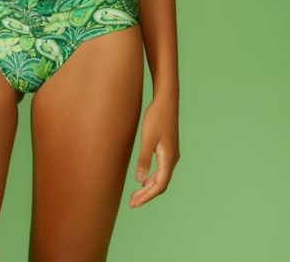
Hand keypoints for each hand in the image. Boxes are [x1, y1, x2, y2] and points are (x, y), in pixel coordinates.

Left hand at [129, 93, 179, 207]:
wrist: (166, 99)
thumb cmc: (156, 117)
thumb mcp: (147, 139)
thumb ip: (143, 160)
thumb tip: (139, 181)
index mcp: (168, 158)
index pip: (159, 185)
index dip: (146, 197)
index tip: (133, 204)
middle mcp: (172, 159)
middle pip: (160, 184)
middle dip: (146, 195)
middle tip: (131, 203)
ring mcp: (171, 153)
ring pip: (161, 177)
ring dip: (148, 187)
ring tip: (135, 194)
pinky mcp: (168, 148)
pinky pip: (161, 169)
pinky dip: (151, 177)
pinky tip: (142, 178)